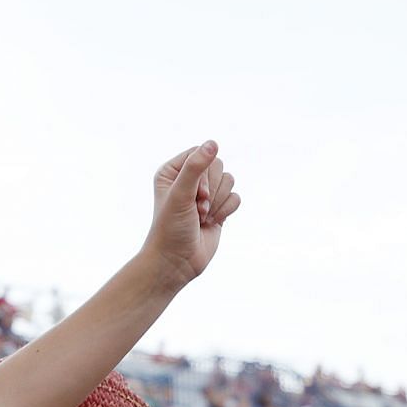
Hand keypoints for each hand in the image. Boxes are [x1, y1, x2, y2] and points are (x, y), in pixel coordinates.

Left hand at [143, 142, 240, 291]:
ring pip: (229, 180)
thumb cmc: (171, 228)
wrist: (177, 262)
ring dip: (218, 202)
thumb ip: (196, 167)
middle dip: (211, 190)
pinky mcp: (218, 208)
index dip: (204, 174)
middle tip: (198, 209)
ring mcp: (205, 194)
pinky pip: (235, 197)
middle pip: (218, 165)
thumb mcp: (181, 194)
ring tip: (203, 218)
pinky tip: (212, 223)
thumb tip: (213, 143)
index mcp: (173, 171)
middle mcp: (189, 179)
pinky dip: (226, 210)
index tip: (195, 196)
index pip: (201, 153)